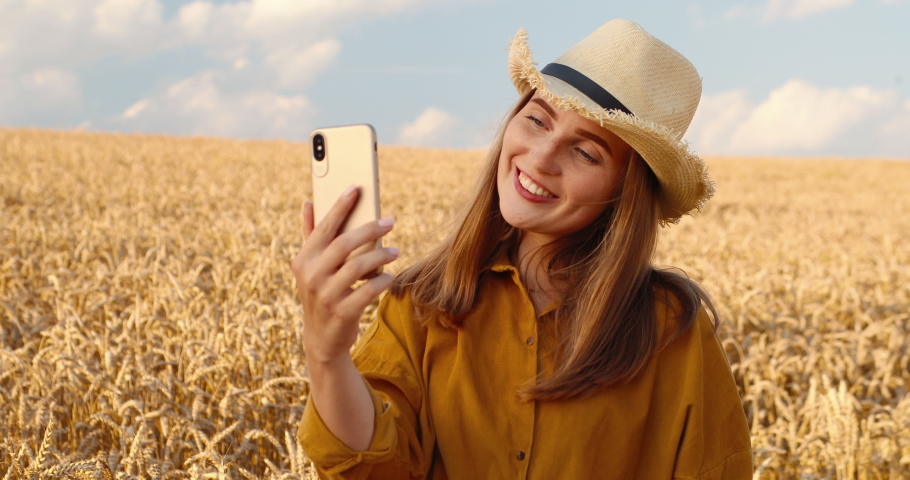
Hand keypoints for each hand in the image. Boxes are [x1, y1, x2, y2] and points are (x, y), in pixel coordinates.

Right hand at [291, 185, 398, 364]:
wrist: (322, 339)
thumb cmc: (322, 293)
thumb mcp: (311, 267)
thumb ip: (310, 235)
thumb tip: (307, 202)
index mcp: (304, 259)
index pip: (324, 227)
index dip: (340, 206)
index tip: (356, 188)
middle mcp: (311, 275)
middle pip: (344, 244)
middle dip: (370, 229)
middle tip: (390, 221)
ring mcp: (325, 295)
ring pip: (359, 266)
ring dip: (381, 255)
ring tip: (395, 251)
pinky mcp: (342, 312)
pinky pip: (368, 291)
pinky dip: (382, 281)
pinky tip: (391, 276)